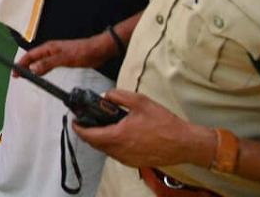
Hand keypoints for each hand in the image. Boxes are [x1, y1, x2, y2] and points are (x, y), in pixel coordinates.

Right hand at [17, 33, 113, 76]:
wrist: (98, 50)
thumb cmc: (83, 51)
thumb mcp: (64, 59)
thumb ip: (48, 64)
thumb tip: (33, 69)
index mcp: (48, 48)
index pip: (30, 55)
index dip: (21, 63)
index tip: (15, 71)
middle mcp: (50, 50)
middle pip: (33, 58)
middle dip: (24, 66)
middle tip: (17, 75)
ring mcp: (56, 54)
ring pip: (40, 61)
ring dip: (32, 68)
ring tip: (26, 76)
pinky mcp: (63, 59)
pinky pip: (47, 64)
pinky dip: (41, 69)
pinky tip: (41, 74)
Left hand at [74, 90, 212, 170]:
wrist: (184, 143)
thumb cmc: (164, 123)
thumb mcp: (140, 102)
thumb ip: (118, 96)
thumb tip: (105, 96)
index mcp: (118, 136)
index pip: (89, 135)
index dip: (78, 128)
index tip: (74, 120)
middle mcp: (120, 151)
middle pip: (95, 144)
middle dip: (88, 133)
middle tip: (86, 121)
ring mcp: (128, 159)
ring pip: (106, 150)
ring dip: (100, 140)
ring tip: (102, 126)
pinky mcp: (135, 162)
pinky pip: (117, 155)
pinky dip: (111, 146)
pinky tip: (118, 135)